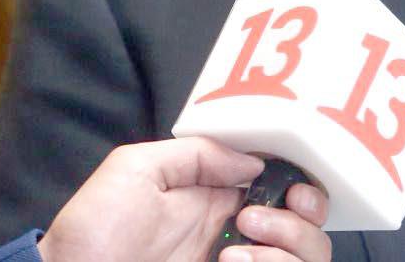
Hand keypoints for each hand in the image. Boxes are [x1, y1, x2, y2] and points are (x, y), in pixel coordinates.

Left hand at [36, 137, 331, 261]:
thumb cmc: (93, 231)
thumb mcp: (135, 169)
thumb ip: (197, 154)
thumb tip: (254, 163)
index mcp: (219, 202)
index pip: (288, 192)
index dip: (303, 187)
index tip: (293, 187)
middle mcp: (239, 239)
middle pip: (311, 232)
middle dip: (301, 222)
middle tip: (258, 220)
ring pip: (307, 261)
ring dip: (287, 249)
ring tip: (237, 250)